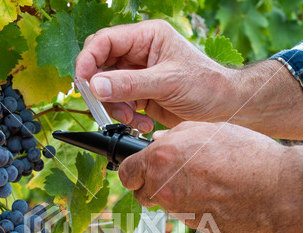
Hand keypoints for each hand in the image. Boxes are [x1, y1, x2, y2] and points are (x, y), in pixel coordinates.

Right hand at [75, 20, 233, 132]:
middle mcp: (139, 54)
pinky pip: (120, 106)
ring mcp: (139, 77)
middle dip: (100, 89)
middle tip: (103, 106)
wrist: (223, 109)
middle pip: (101, 67)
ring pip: (108, 90)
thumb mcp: (167, 82)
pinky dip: (126, 118)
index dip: (88, 59)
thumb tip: (96, 86)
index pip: (105, 41)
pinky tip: (143, 124)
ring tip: (131, 118)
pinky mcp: (141, 97)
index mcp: (147, 37)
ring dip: (115, 108)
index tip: (81, 81)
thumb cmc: (205, 85)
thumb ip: (130, 84)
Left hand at [118, 122, 302, 232]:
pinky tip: (217, 196)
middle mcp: (163, 189)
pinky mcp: (194, 229)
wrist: (275, 191)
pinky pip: (186, 216)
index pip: (125, 174)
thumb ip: (175, 138)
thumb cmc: (246, 156)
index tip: (137, 171)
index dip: (131, 172)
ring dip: (177, 196)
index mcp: (161, 160)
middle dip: (152, 186)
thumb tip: (158, 144)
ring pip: (166, 205)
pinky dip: (195, 208)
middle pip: (142, 194)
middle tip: (175, 175)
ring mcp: (178, 213)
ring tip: (206, 182)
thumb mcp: (206, 131)